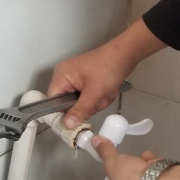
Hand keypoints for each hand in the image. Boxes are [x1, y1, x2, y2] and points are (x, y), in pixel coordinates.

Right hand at [47, 19, 166, 127]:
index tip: (75, 122)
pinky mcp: (86, 80)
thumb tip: (67, 125)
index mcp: (61, 76)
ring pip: (81, 102)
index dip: (63, 113)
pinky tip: (108, 92)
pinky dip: (99, 97)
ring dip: (96, 102)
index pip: (53, 101)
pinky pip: (88, 96)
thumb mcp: (94, 92)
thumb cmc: (108, 69)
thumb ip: (80, 109)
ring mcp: (76, 78)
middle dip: (87, 106)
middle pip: (69, 103)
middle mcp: (65, 77)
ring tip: (107, 93)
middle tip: (99, 100)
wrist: (126, 54)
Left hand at [91, 136, 153, 179]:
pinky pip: (152, 175)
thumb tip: (94, 140)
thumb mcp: (112, 163)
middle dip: (126, 171)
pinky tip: (149, 158)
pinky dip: (151, 165)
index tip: (110, 171)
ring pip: (140, 179)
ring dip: (139, 165)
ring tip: (138, 157)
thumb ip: (105, 152)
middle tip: (124, 162)